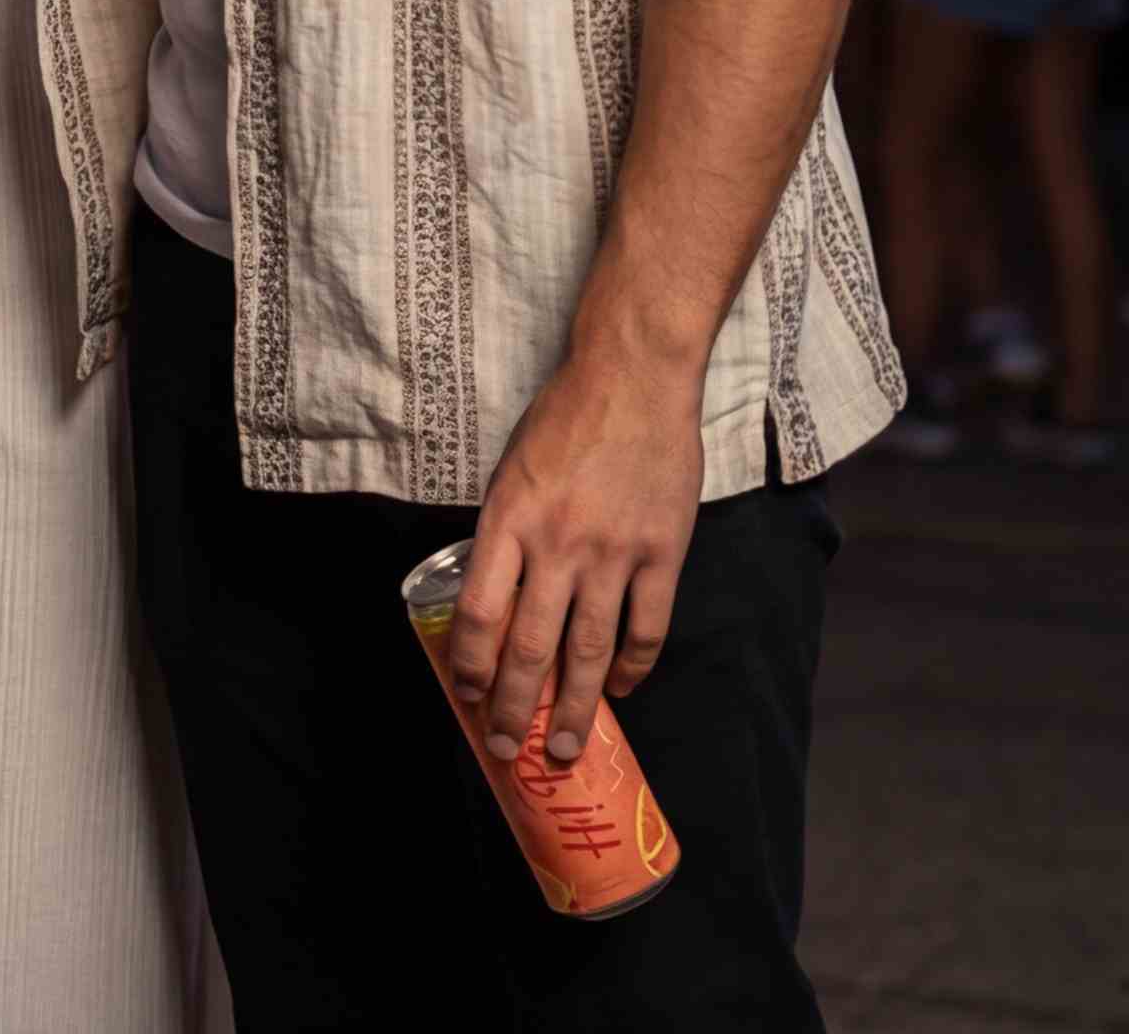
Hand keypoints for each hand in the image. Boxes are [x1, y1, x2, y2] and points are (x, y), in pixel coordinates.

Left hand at [445, 344, 706, 765]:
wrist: (634, 379)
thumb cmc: (562, 421)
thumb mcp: (511, 472)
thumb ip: (504, 535)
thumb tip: (494, 598)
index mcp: (508, 521)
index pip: (477, 612)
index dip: (468, 664)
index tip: (463, 695)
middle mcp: (558, 544)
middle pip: (530, 645)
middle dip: (513, 706)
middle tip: (506, 748)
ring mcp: (615, 551)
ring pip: (589, 650)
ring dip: (575, 707)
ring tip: (565, 747)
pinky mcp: (664, 551)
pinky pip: (647, 626)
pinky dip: (632, 665)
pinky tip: (619, 689)